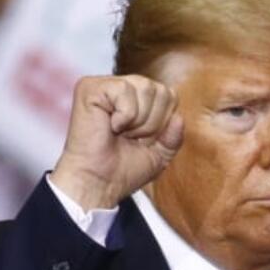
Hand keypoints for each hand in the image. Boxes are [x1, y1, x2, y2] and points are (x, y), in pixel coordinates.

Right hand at [50, 75, 183, 210]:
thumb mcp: (159, 156)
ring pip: (146, 88)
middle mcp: (121, 88)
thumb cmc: (122, 172)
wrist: (98, 184)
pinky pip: (125, 90)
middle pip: (161, 91)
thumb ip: (174, 137)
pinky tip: (110, 126)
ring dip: (138, 121)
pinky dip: (124, 115)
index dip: (162, 124)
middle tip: (128, 138)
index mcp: (136, 99)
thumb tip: (179, 118)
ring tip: (119, 133)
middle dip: (151, 123)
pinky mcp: (90, 87)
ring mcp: (105, 85)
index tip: (141, 141)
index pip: (169, 95)